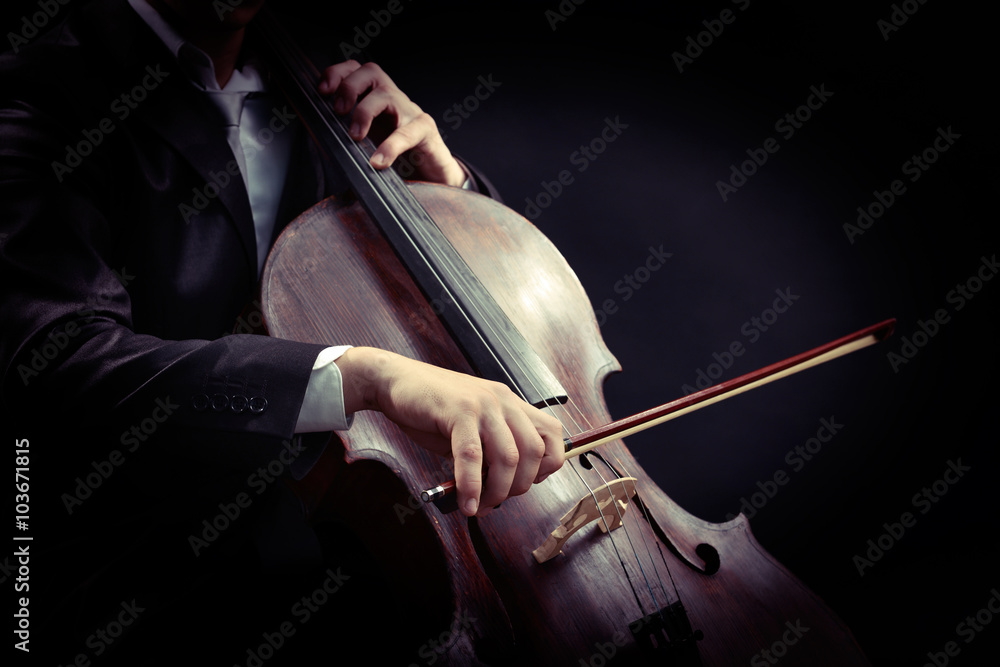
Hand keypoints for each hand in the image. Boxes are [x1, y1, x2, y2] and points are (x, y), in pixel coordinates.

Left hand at [318, 61, 467, 187]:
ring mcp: (411, 112)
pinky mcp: (426, 130)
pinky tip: (378, 161)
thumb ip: (349, 138)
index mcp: (378, 99)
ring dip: (364, 112)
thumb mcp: (370, 144)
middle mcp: (394, 100)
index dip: (337, 74)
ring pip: (386, 94)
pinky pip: (407, 132)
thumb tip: (321, 144)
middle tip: (338, 111)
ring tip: (355, 136)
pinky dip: (390, 146)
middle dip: (349, 86)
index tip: (322, 92)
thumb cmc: (400, 159)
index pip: (357, 70)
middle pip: (371, 71)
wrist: (434, 177)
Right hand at [335, 347, 565, 516]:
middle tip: (498, 501)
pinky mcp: (459, 411)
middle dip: (519, 486)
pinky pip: (472, 456)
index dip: (547, 466)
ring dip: (496, 492)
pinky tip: (466, 501)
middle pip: (534, 452)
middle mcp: (503, 401)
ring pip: (508, 457)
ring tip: (481, 506)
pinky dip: (470, 486)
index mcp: (510, 403)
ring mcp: (482, 404)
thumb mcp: (471, 424)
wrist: (393, 380)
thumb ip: (490, 449)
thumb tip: (500, 487)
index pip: (552, 434)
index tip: (525, 483)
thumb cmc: (431, 406)